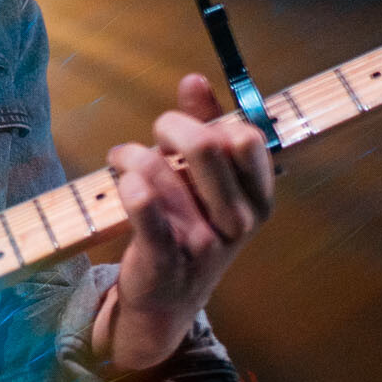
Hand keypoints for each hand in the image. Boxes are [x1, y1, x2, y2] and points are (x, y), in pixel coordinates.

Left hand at [94, 74, 275, 373]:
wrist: (167, 301)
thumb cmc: (191, 228)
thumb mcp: (210, 184)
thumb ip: (207, 128)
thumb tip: (193, 80)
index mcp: (258, 200)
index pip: (247, 139)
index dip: (213, 120)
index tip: (193, 126)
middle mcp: (238, 222)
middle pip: (204, 145)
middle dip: (170, 126)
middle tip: (156, 135)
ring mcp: (202, 243)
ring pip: (160, 169)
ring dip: (132, 154)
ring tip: (123, 160)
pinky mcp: (163, 257)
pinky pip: (144, 208)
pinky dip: (129, 183)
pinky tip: (123, 179)